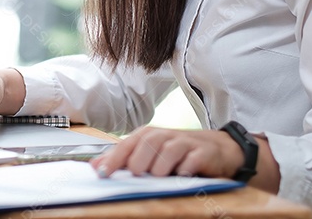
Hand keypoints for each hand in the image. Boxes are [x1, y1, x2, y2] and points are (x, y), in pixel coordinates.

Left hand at [89, 126, 243, 179]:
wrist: (217, 148)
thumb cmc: (177, 152)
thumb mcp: (149, 153)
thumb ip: (123, 158)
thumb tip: (95, 166)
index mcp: (148, 136)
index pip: (127, 144)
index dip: (114, 159)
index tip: (103, 173)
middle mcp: (165, 136)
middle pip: (147, 144)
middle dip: (140, 161)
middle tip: (139, 173)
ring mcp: (185, 143)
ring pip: (169, 150)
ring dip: (161, 166)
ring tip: (160, 175)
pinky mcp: (203, 152)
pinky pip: (192, 159)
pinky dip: (186, 168)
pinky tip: (183, 174)